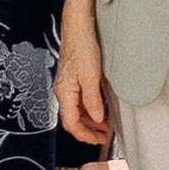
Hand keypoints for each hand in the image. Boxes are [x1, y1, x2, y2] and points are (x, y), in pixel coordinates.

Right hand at [54, 18, 109, 143]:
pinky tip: (100, 110)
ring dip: (90, 121)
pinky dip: (89, 110)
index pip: (71, 123)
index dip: (85, 135)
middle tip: (105, 136)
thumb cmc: (82, 48)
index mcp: (64, 92)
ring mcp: (67, 86)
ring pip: (76, 111)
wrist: (78, 29)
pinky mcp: (72, 80)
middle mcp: (62, 91)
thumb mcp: (91, 77)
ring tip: (105, 125)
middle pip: (72, 119)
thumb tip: (98, 118)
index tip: (99, 140)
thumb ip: (93, 100)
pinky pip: (79, 101)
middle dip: (88, 130)